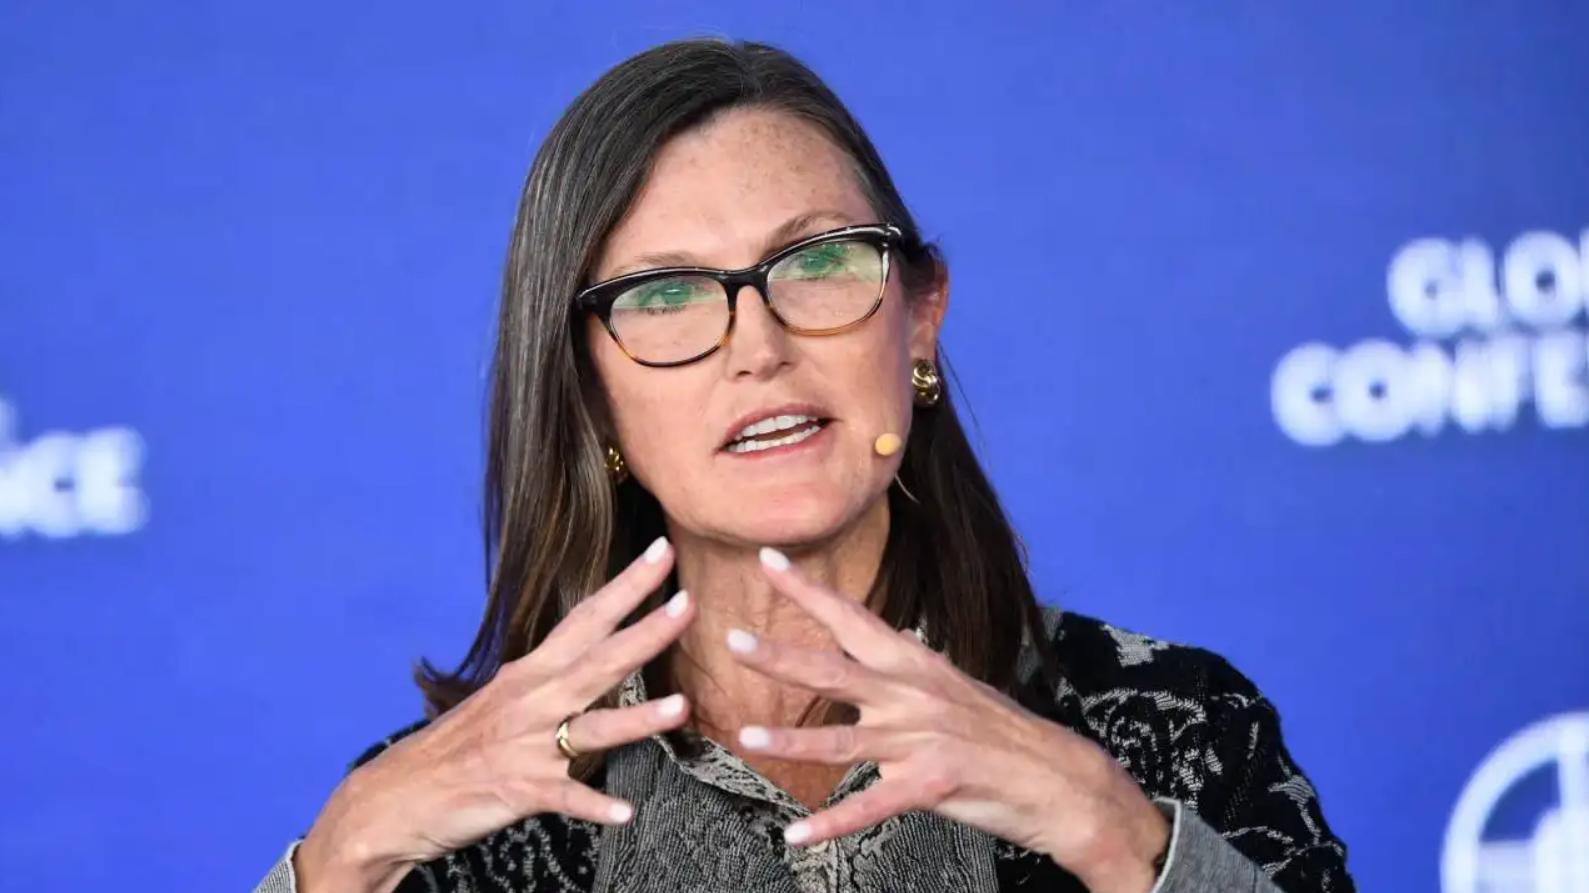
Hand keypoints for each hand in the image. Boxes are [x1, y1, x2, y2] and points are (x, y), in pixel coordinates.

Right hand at [295, 538, 695, 892]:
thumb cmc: (458, 747)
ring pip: (592, 728)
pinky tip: (624, 812)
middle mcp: (533, 701)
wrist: (396, 797)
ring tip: (681, 708)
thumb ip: (553, 679)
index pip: (587, 618)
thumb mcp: (505, 699)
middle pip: (600, 661)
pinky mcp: (519, 790)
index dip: (626, 585)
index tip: (662, 551)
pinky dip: (593, 805)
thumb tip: (596, 656)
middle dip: (646, 632)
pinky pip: (564, 798)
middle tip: (689, 603)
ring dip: (638, 719)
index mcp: (531, 673)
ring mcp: (527, 746)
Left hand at [727, 548, 1169, 892]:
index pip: (853, 619)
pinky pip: (871, 807)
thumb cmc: (999, 733)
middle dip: (781, 655)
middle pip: (835, 670)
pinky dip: (832, 823)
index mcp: (915, 664)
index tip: (768, 559)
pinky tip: (796, 834)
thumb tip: (881, 650)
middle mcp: (913, 694)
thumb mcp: (952, 688)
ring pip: (844, 741)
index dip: (808, 591)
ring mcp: (922, 740)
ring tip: (745, 739)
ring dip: (791, 742)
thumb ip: (909, 672)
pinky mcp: (932, 785)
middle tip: (733, 638)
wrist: (1058, 777)